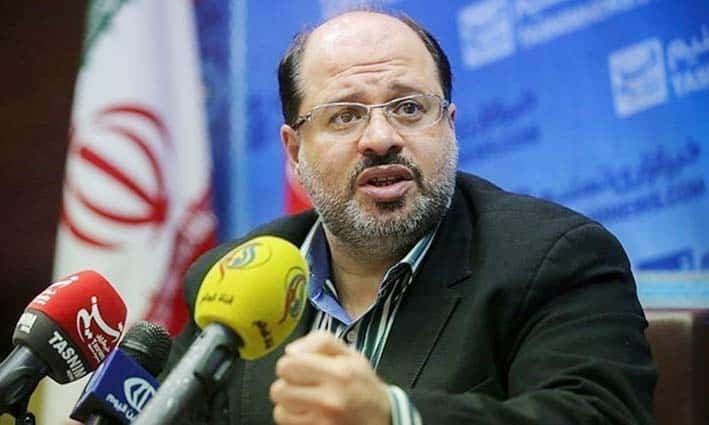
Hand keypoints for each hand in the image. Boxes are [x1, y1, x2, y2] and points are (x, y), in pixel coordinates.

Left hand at [269, 331, 391, 424]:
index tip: (301, 367)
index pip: (288, 365)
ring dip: (289, 405)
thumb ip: (320, 342)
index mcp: (338, 372)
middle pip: (278, 389)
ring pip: (279, 410)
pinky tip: (309, 413)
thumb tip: (290, 351)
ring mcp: (323, 422)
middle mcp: (329, 399)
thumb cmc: (362, 384)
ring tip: (306, 400)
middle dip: (288, 385)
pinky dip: (294, 419)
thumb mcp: (350, 354)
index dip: (291, 364)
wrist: (382, 418)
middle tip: (303, 384)